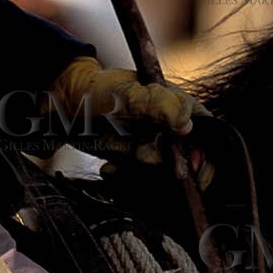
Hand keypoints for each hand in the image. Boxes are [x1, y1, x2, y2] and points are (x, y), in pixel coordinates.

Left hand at [48, 56, 213, 185]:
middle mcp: (169, 129)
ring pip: (160, 174)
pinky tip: (108, 166)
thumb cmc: (98, 91)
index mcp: (179, 106)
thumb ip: (161, 106)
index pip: (208, 134)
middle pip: (187, 161)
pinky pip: (138, 181)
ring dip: (137, 168)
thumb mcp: (129, 95)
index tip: (191, 166)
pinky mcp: (134, 162)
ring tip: (117, 150)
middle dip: (163, 164)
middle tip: (139, 154)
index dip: (205, 155)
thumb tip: (188, 126)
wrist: (64, 107)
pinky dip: (122, 176)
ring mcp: (152, 147)